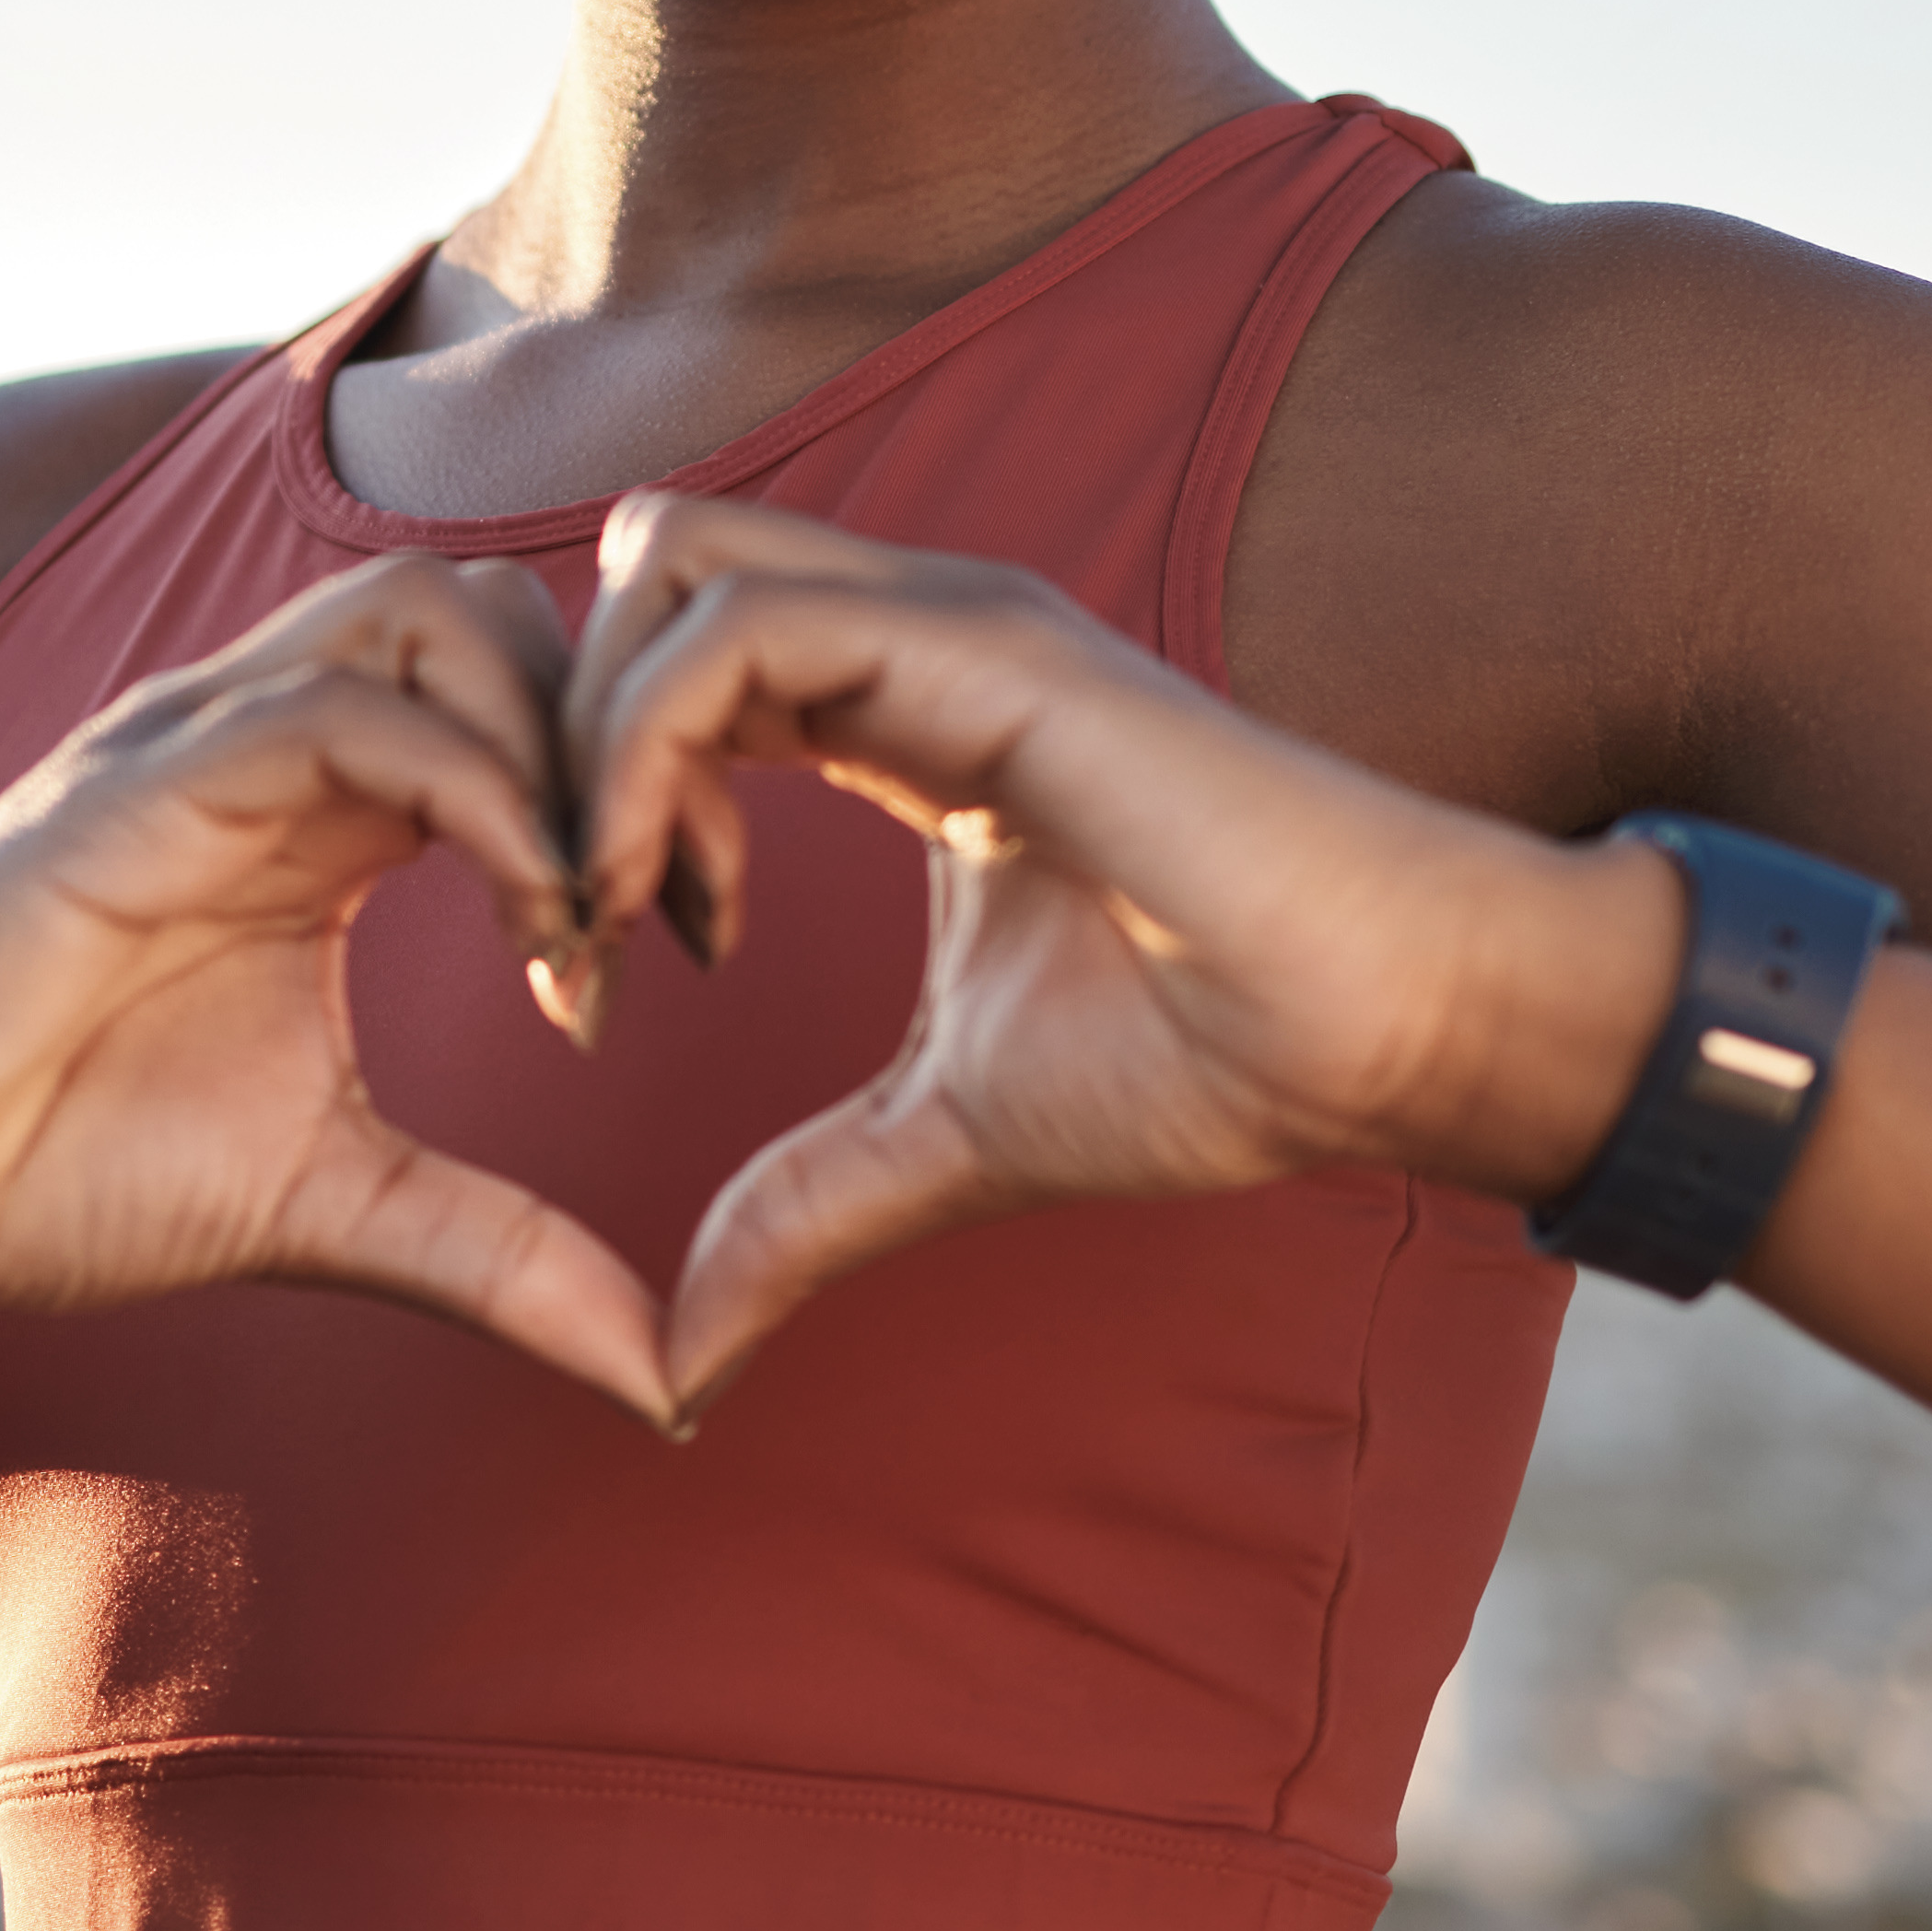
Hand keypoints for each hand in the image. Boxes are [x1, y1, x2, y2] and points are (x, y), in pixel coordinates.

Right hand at [0, 558, 675, 1423]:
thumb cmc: (56, 1163)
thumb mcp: (337, 1207)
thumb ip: (500, 1256)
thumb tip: (663, 1373)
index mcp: (323, 809)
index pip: (535, 698)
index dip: (651, 793)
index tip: (707, 944)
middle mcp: (269, 742)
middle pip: (512, 610)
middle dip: (636, 739)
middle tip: (687, 917)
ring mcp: (200, 745)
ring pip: (436, 613)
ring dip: (556, 746)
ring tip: (593, 920)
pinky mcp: (140, 786)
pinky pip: (345, 714)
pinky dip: (474, 794)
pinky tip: (526, 928)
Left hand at [559, 492, 1676, 1406]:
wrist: (1375, 1036)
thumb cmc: (1208, 1060)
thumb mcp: (940, 1141)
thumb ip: (800, 1210)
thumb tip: (678, 1362)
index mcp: (901, 707)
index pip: (675, 660)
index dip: (592, 799)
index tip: (598, 971)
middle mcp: (912, 630)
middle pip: (637, 576)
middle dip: (556, 738)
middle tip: (576, 930)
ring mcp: (947, 617)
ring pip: (659, 568)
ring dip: (588, 744)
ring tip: (610, 918)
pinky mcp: (981, 647)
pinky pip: (733, 636)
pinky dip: (648, 757)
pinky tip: (673, 905)